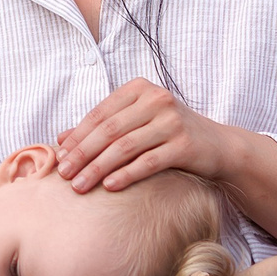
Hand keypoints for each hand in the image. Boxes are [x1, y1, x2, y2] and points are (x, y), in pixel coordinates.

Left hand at [55, 80, 236, 194]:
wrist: (217, 145)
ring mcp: (172, 121)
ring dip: (98, 168)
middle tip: (64, 175)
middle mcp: (157, 100)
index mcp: (140, 89)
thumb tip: (61, 138)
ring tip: (80, 186)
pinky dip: (126, 174)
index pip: (100, 114)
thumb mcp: (136, 123)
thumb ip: (102, 127)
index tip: (59, 158)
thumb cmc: (169, 133)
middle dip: (82, 154)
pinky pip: (148, 161)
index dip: (77, 137)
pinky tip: (109, 187)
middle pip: (109, 130)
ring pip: (125, 147)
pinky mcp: (185, 144)